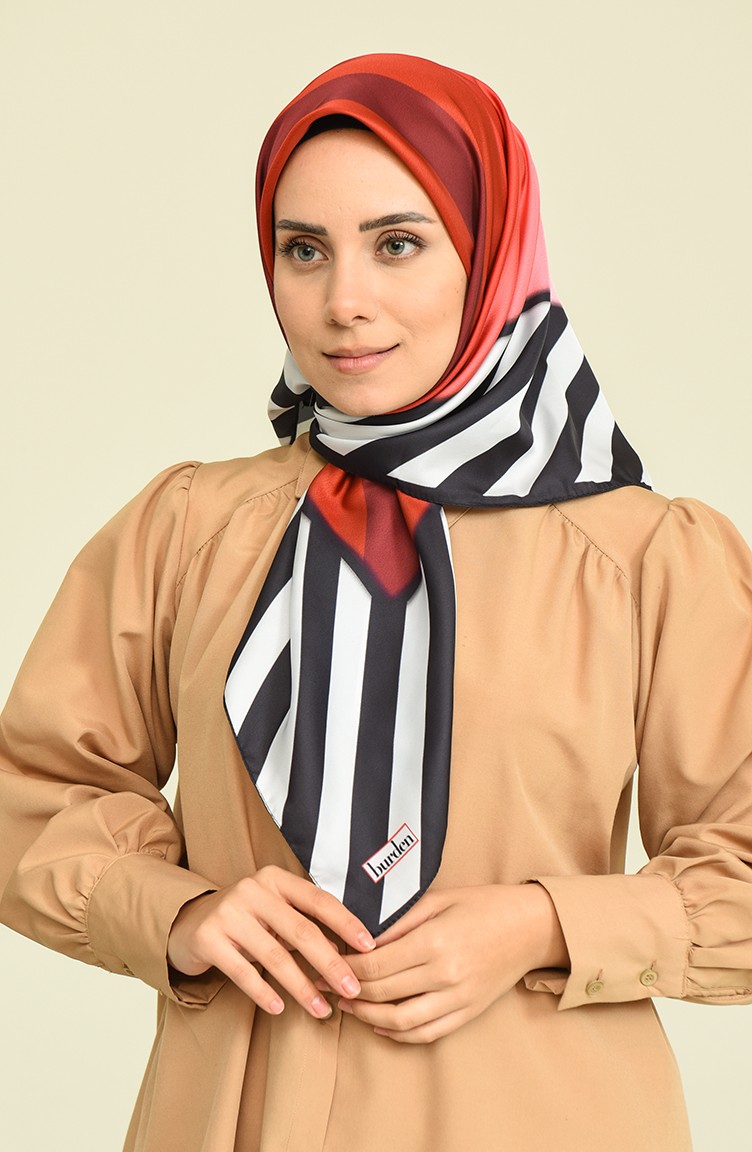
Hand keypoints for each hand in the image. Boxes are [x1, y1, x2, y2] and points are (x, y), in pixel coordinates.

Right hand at [167, 865, 374, 1018]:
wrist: (188, 923)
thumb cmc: (245, 920)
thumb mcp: (273, 911)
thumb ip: (303, 923)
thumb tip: (350, 951)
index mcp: (275, 879)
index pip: (318, 900)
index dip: (346, 923)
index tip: (370, 947)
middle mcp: (252, 890)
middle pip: (301, 931)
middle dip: (330, 963)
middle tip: (352, 988)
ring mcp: (228, 913)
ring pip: (275, 956)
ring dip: (302, 987)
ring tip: (322, 1010)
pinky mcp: (208, 938)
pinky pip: (242, 971)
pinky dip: (263, 992)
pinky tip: (279, 1008)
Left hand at [332, 883, 567, 1043]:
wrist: (531, 926)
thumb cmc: (483, 904)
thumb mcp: (438, 899)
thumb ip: (399, 922)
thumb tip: (362, 940)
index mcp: (434, 941)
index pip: (375, 964)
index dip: (345, 967)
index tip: (327, 961)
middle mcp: (445, 974)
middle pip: (382, 993)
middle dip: (347, 990)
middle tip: (326, 984)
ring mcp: (458, 998)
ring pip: (400, 1021)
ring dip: (367, 1017)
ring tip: (347, 1005)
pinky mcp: (468, 1013)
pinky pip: (426, 1033)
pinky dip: (398, 1033)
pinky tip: (380, 1024)